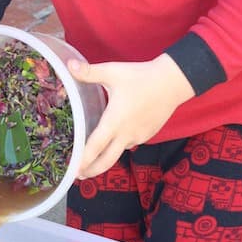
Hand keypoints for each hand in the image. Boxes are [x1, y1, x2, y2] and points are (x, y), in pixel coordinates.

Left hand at [68, 53, 194, 177]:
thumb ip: (89, 72)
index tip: (73, 171)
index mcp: (114, 121)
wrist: (173, 82)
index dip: (83, 161)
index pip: (95, 147)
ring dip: (105, 158)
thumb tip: (68, 66)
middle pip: (107, 161)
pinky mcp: (147, 134)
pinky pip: (129, 144)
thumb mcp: (112, 72)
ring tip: (93, 158)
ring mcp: (138, 136)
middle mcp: (126, 134)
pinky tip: (113, 141)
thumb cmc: (141, 77)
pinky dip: (119, 147)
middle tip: (79, 176)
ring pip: (118, 153)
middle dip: (91, 170)